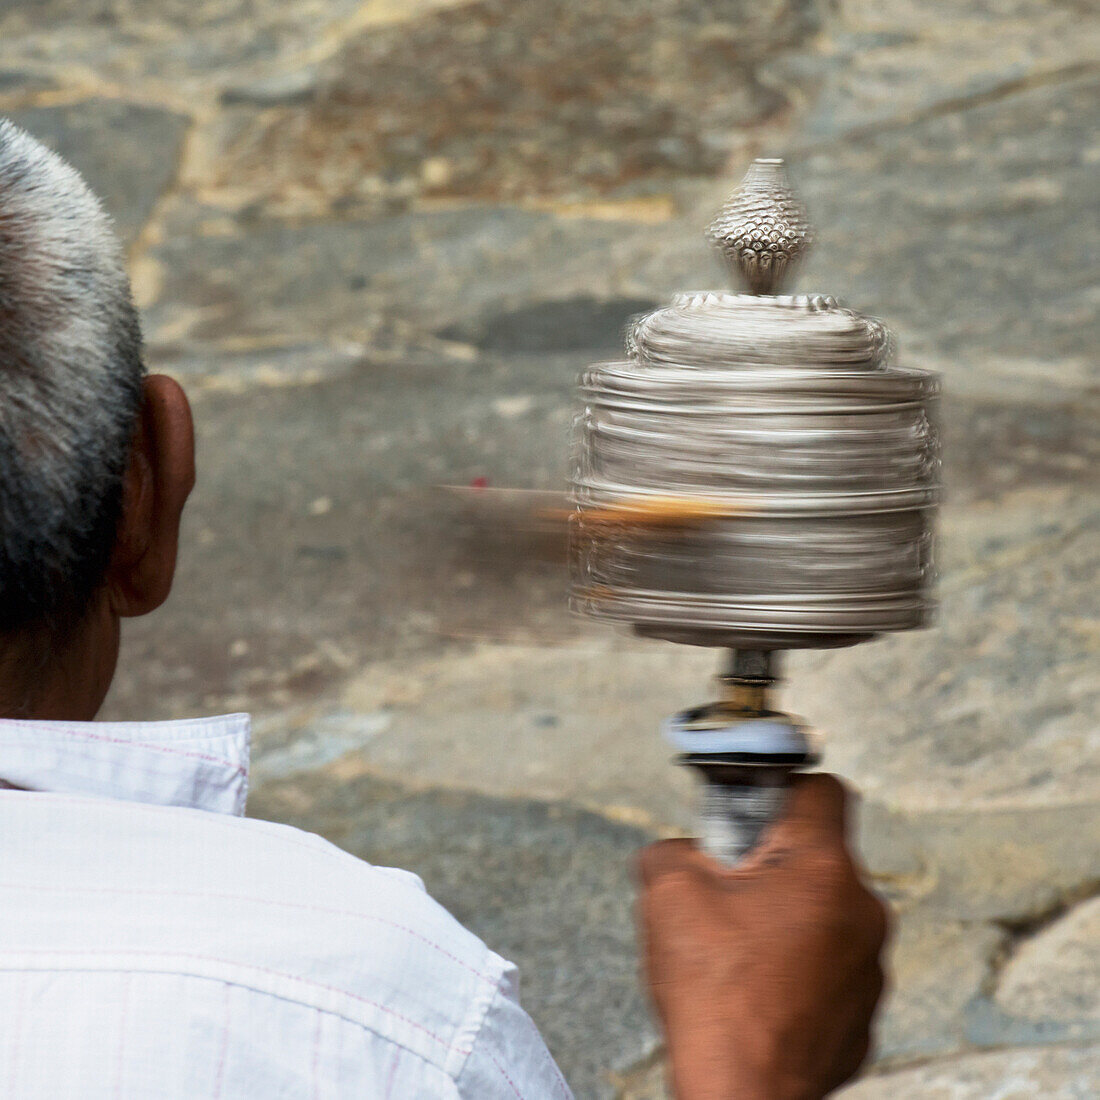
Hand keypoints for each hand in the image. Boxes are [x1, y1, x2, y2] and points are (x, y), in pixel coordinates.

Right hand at [637, 774, 888, 1099]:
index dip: (783, 789)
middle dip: (772, 866)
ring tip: (739, 952)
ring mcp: (869, 968)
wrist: (740, 1094)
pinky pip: (830, 969)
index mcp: (822, 868)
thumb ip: (673, 850)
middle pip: (818, 858)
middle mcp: (863, 911)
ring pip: (825, 915)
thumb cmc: (712, 995)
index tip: (753, 811)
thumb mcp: (667, 894)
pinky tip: (758, 992)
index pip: (824, 789)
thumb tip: (678, 853)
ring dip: (786, 921)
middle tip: (727, 894)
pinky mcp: (864, 1016)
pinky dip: (798, 971)